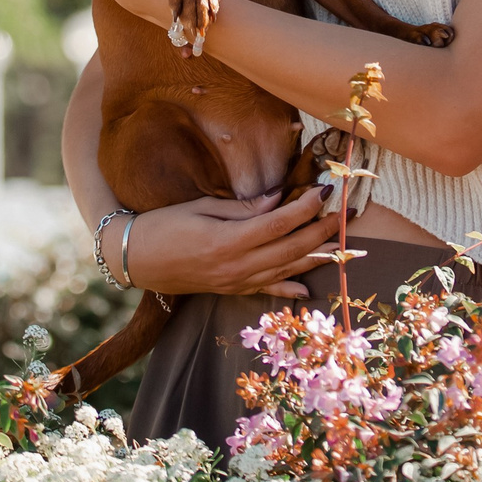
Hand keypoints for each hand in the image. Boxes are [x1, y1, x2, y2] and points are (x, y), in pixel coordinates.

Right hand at [111, 191, 342, 298]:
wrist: (137, 260)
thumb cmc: (165, 225)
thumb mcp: (202, 208)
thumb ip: (244, 208)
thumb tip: (280, 199)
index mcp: (228, 241)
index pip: (278, 224)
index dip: (305, 208)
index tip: (325, 190)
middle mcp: (237, 267)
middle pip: (289, 249)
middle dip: (321, 231)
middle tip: (344, 214)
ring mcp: (236, 282)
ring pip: (285, 271)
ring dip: (315, 258)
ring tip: (341, 246)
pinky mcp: (232, 290)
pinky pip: (266, 292)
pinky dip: (289, 291)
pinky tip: (310, 289)